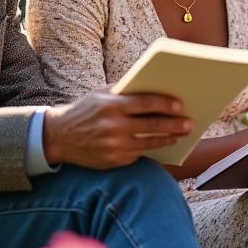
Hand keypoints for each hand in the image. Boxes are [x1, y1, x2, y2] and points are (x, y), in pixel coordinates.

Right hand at [43, 91, 190, 168]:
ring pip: (149, 143)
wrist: (58, 136)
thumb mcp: (101, 95)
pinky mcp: (113, 161)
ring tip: (180, 135)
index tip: (181, 105)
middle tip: (189, 124)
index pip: (146, 103)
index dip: (166, 104)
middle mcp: (114, 126)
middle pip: (153, 126)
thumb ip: (126, 91)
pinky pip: (139, 154)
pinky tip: (163, 144)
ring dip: (168, 139)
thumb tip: (156, 87)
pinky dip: (152, 148)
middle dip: (174, 125)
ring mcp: (114, 146)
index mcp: (112, 106)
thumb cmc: (85, 110)